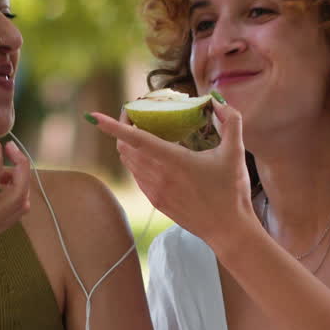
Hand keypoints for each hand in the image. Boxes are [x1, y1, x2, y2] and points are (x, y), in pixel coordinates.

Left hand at [88, 98, 254, 245]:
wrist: (227, 230)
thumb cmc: (232, 191)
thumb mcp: (236, 152)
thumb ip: (231, 121)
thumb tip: (218, 99)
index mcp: (174, 161)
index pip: (136, 139)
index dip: (112, 126)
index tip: (94, 116)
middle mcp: (159, 176)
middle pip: (125, 147)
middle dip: (122, 128)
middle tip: (134, 113)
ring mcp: (154, 190)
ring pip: (129, 162)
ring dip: (128, 144)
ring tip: (140, 131)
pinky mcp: (156, 201)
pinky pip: (137, 176)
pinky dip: (135, 161)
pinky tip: (149, 156)